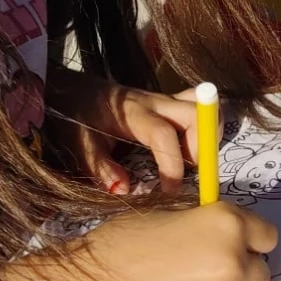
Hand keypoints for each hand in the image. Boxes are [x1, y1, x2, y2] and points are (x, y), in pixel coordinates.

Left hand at [48, 74, 203, 194]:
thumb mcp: (79, 144)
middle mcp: (155, 102)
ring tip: (191, 161)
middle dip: (201, 147)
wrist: (73, 88)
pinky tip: (189, 148)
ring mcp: (165, 100)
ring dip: (207, 134)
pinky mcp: (170, 102)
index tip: (170, 191)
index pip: (163, 134)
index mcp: (133, 114)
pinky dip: (205, 126)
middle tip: (188, 173)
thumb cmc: (75, 117)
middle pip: (196, 113)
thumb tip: (123, 190)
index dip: (172, 165)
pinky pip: (198, 105)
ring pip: (203, 106)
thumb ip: (100, 167)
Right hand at [74, 203, 276, 280]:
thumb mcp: (171, 215)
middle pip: (260, 272)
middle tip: (211, 265)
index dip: (251, 238)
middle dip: (241, 268)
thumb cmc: (123, 243)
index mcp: (226, 224)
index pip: (268, 236)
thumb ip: (206, 221)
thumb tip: (226, 230)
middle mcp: (233, 261)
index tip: (238, 241)